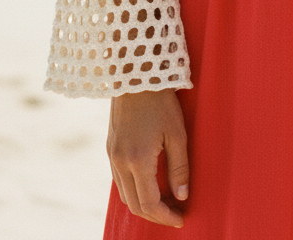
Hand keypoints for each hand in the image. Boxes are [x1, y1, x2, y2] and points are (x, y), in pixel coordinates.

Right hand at [107, 89, 189, 228]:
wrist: (135, 74)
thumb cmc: (161, 101)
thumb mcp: (177, 133)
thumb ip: (179, 167)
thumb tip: (183, 196)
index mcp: (137, 160)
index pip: (150, 203)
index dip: (166, 216)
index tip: (181, 218)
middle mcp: (120, 162)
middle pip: (134, 204)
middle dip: (155, 214)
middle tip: (175, 212)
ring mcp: (111, 155)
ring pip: (124, 194)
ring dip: (144, 203)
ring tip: (166, 199)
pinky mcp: (110, 147)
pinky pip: (119, 180)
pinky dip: (134, 189)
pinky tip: (150, 183)